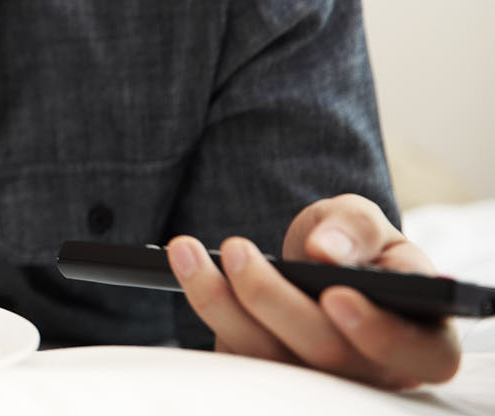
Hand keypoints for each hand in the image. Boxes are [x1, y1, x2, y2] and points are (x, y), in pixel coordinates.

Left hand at [167, 194, 461, 388]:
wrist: (317, 261)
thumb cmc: (355, 247)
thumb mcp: (365, 224)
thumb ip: (356, 228)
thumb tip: (327, 251)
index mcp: (420, 340)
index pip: (414, 354)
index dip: (376, 332)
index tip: (334, 293)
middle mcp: (371, 372)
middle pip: (326, 356)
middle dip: (274, 301)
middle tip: (237, 248)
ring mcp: (316, 382)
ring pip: (268, 359)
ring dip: (219, 301)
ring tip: (187, 248)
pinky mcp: (268, 374)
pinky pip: (233, 353)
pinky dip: (206, 303)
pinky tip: (185, 263)